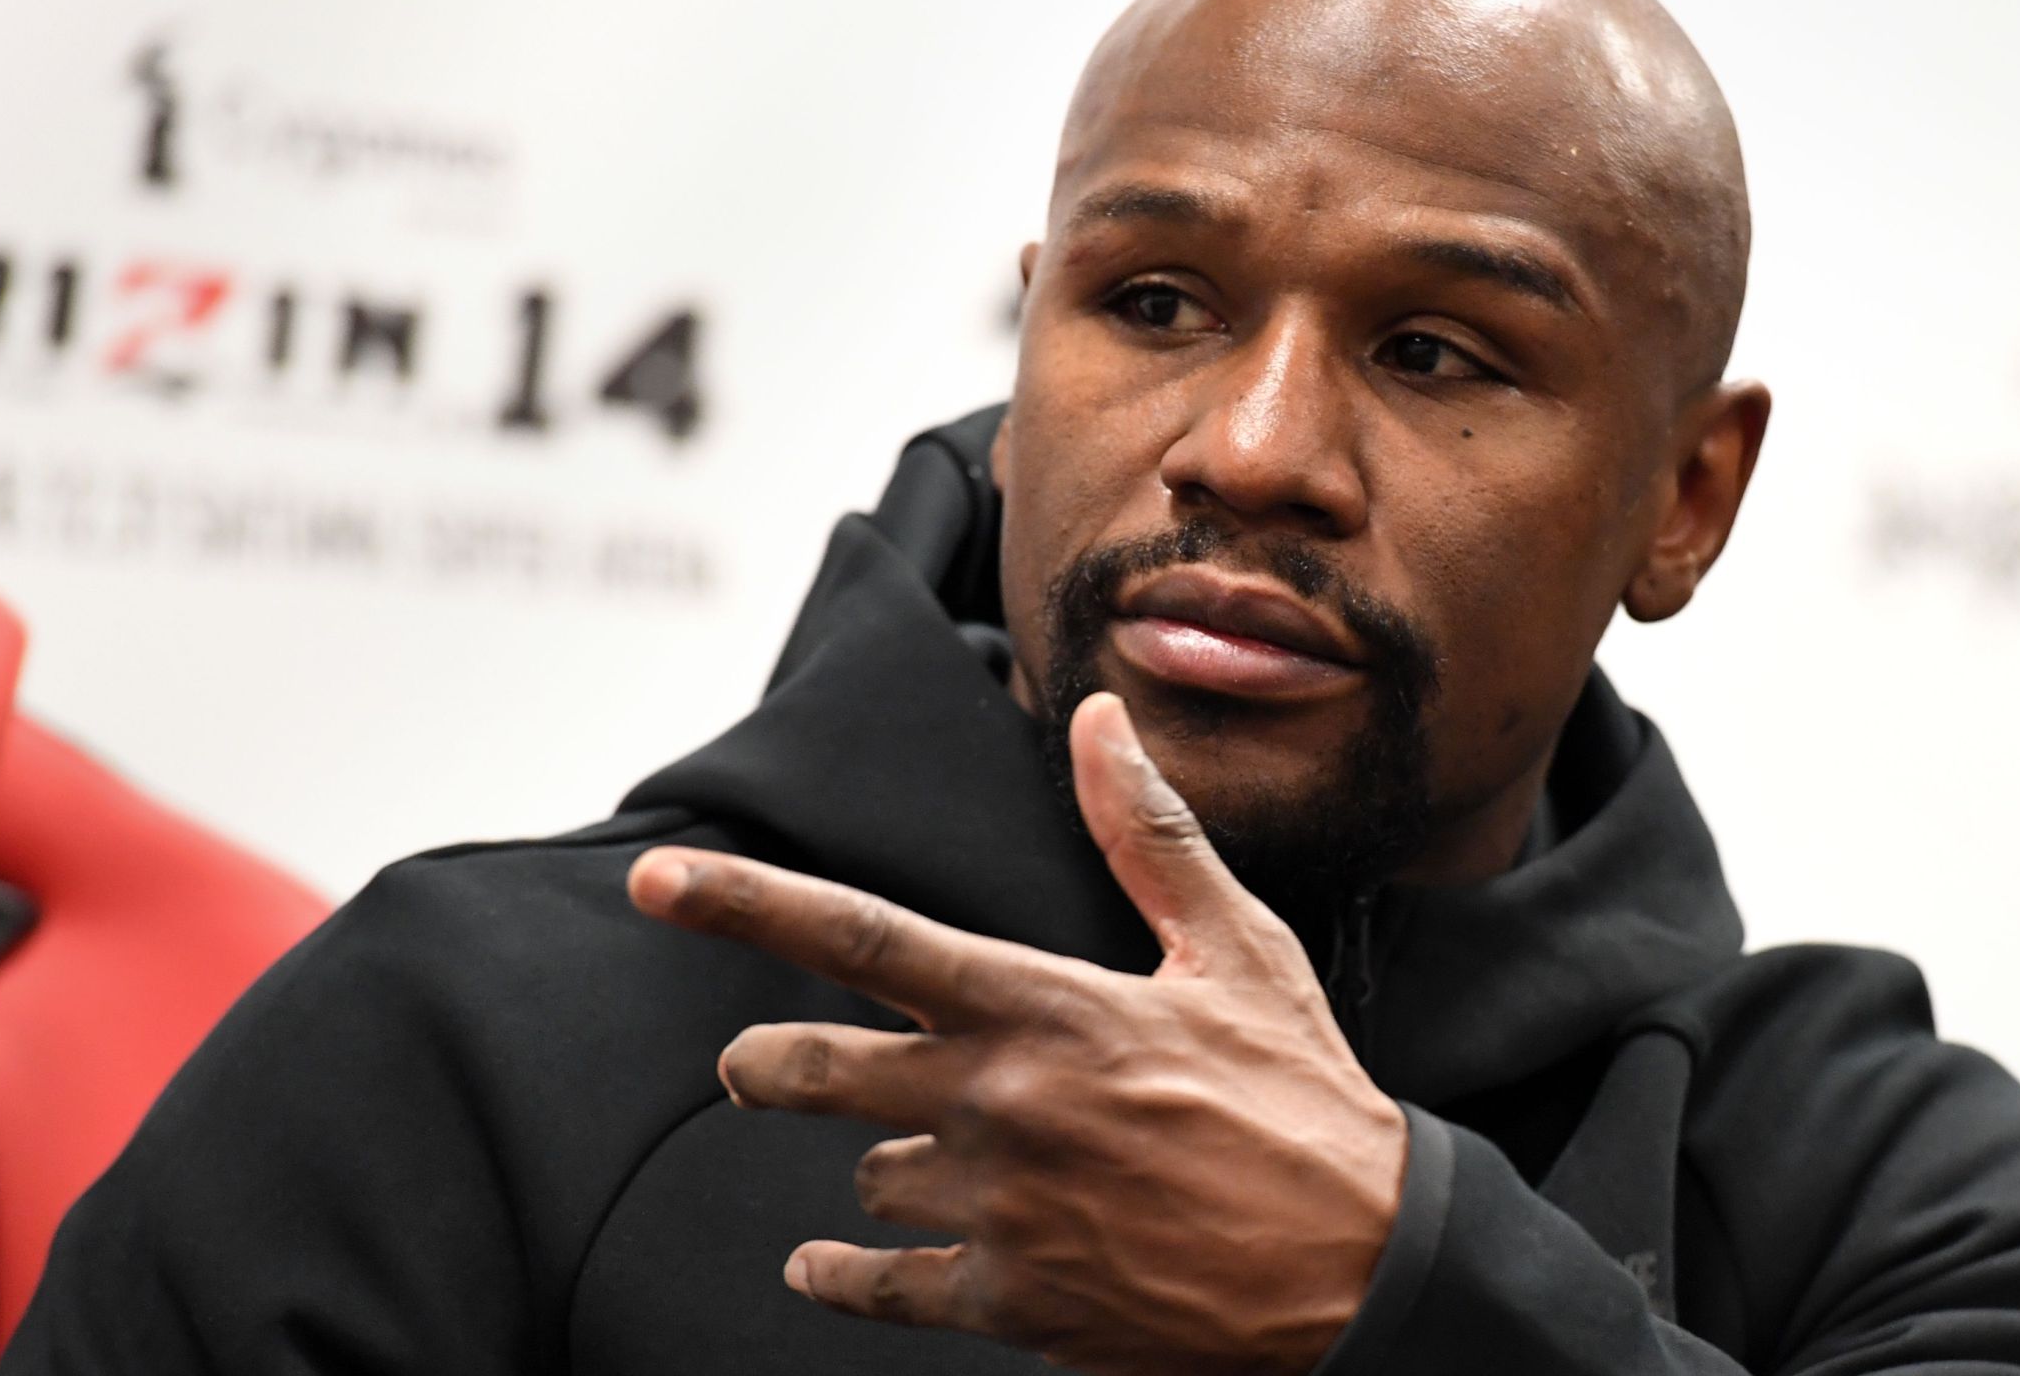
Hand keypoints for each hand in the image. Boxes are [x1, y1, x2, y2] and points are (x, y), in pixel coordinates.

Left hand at [627, 692, 1408, 1374]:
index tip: (659, 879)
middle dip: (766, 1065)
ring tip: (928, 1164)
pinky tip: (829, 1267)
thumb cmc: (1304, 1100)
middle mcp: (1001, 1103)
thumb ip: (1146, 834)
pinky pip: (881, 1286)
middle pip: (815, 1070)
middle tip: (751, 1065)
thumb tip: (1097, 719)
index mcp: (1045, 1004)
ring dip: (882, 1167)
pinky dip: (845, 1276)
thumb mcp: (1239, 949)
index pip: (865, 936)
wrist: (1360, 1269)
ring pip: (869, 1177)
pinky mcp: (1011, 1299)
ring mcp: (999, 1208)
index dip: (748, 904)